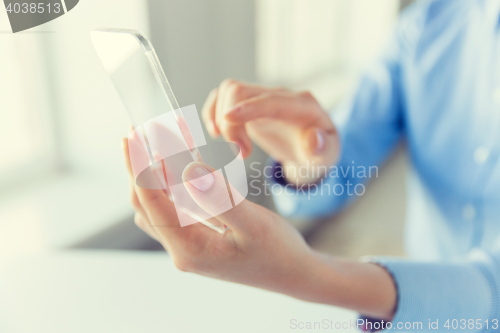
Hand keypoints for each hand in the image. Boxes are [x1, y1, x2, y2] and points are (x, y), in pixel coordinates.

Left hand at [122, 137, 395, 319]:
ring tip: (151, 145)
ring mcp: (188, 247)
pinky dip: (169, 186)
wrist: (294, 274)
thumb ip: (220, 198)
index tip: (135, 137)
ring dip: (151, 176)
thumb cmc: (278, 251)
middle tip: (135, 133)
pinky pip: (174, 209)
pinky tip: (177, 167)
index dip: (141, 167)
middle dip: (138, 167)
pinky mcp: (197, 240)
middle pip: (145, 204)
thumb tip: (190, 169)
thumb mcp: (254, 223)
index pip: (152, 203)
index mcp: (191, 249)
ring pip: (156, 207)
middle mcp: (182, 250)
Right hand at [201, 80, 340, 184]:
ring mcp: (262, 97)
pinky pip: (222, 96)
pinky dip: (213, 112)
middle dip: (231, 123)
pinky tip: (216, 133)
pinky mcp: (248, 104)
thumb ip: (323, 149)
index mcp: (302, 105)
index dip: (249, 107)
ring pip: (229, 91)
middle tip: (240, 154)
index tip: (227, 119)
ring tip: (234, 149)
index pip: (272, 101)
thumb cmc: (320, 152)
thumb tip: (313, 139)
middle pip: (241, 91)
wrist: (313, 149)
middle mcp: (280, 95)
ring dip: (221, 120)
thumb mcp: (328, 156)